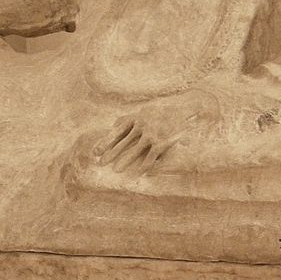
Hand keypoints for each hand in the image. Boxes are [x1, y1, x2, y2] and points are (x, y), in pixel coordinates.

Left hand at [94, 92, 218, 174]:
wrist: (185, 106)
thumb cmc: (163, 109)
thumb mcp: (144, 110)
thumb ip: (129, 118)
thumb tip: (113, 124)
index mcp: (136, 117)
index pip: (117, 131)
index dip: (105, 142)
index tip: (95, 152)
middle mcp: (142, 125)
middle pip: (123, 142)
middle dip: (111, 153)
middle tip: (100, 163)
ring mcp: (152, 133)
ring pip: (135, 150)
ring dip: (125, 160)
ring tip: (116, 170)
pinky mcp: (162, 141)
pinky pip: (151, 156)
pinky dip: (145, 165)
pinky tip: (139, 173)